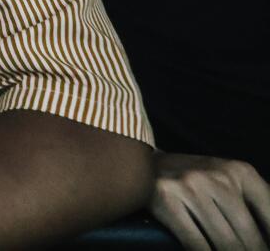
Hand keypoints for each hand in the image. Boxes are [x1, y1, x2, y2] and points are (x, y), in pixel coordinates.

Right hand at [149, 151, 269, 250]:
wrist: (146, 161)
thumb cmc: (197, 179)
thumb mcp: (230, 180)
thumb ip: (254, 204)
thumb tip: (268, 239)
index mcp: (241, 172)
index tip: (267, 250)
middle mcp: (218, 176)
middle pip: (247, 233)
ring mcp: (191, 186)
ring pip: (224, 241)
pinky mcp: (166, 199)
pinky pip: (195, 242)